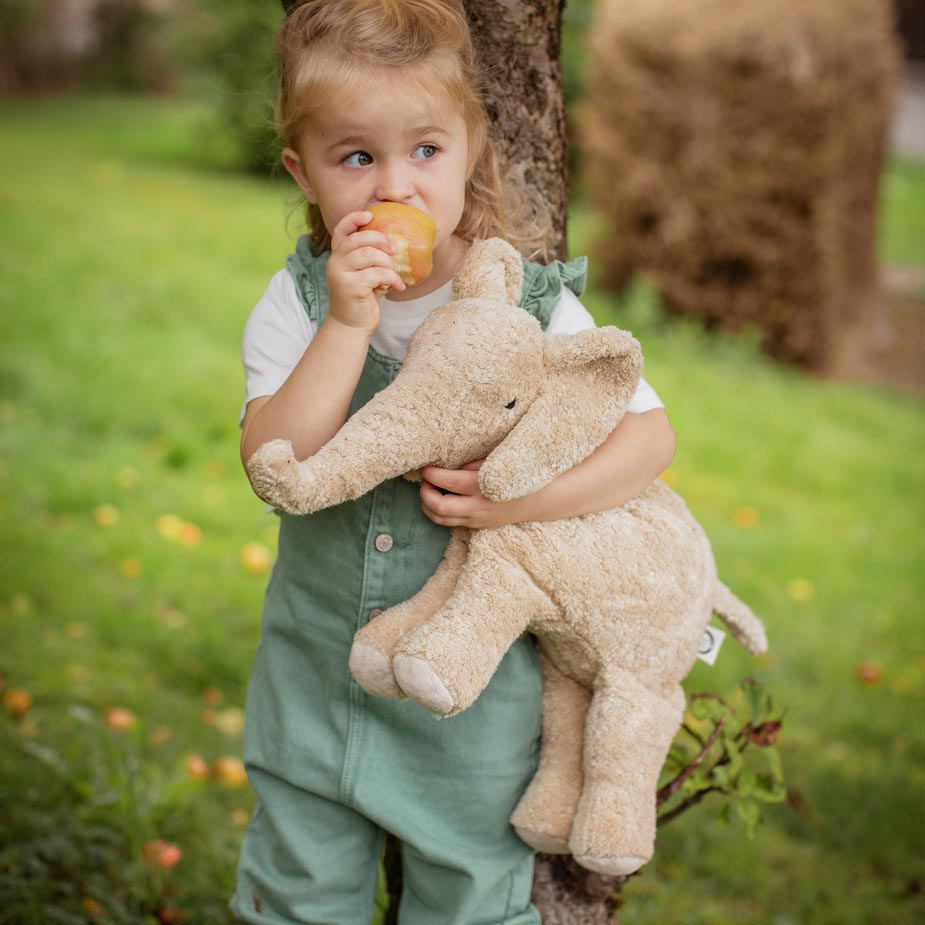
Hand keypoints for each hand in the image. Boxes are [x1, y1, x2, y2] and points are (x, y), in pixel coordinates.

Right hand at [325, 211, 405, 333]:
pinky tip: (397, 287)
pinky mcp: (350, 287)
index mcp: (338, 256)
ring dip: (387, 263)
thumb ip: (372, 259)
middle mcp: (335, 262)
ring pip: (368, 255)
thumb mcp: (365, 275)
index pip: (341, 230)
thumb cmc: (362, 299)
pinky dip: (391, 278)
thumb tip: (395, 244)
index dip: (354, 219)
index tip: (369, 215)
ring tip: (394, 274)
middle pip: (358, 239)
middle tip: (394, 250)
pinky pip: (377, 274)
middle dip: (380, 240)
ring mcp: (341, 274)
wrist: (351, 326)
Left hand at [420, 459, 526, 528]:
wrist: (538, 499)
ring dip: (427, 505)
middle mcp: (477, 506)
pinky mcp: (477, 526)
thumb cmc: (515, 473)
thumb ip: (470, 464)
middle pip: (438, 506)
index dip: (431, 474)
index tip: (426, 466)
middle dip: (424, 492)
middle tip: (424, 480)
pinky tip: (440, 499)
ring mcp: (477, 519)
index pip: (447, 482)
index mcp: (482, 486)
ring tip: (428, 490)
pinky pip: (450, 522)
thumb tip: (446, 464)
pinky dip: (439, 512)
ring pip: (441, 518)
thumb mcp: (494, 461)